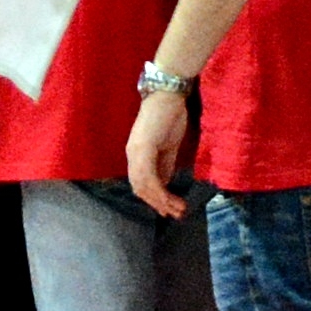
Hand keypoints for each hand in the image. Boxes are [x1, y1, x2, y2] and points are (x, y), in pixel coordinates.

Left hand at [126, 80, 198, 220]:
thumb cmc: (170, 116)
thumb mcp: (169, 145)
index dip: (154, 198)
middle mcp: (132, 156)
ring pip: (143, 186)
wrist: (168, 95)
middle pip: (140, 188)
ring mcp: (136, 153)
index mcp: (137, 155)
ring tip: (177, 209)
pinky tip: (170, 197)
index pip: (142, 183)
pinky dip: (159, 190)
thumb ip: (165, 164)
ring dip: (160, 201)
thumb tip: (165, 183)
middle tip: (176, 214)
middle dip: (158, 204)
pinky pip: (148, 176)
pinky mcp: (142, 149)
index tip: (170, 209)